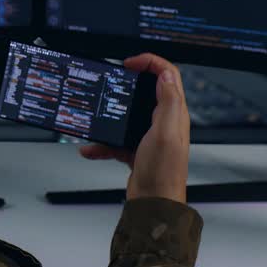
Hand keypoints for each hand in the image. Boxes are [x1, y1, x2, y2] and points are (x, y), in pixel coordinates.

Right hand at [79, 53, 190, 203]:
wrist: (153, 204)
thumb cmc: (163, 172)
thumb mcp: (166, 133)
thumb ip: (168, 102)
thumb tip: (166, 74)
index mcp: (174, 114)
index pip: (168, 76)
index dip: (151, 62)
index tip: (130, 63)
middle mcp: (165, 122)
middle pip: (148, 91)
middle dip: (129, 83)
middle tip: (113, 79)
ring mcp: (150, 136)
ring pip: (128, 115)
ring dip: (110, 116)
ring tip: (98, 116)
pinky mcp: (137, 149)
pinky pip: (116, 139)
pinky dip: (102, 143)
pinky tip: (91, 148)